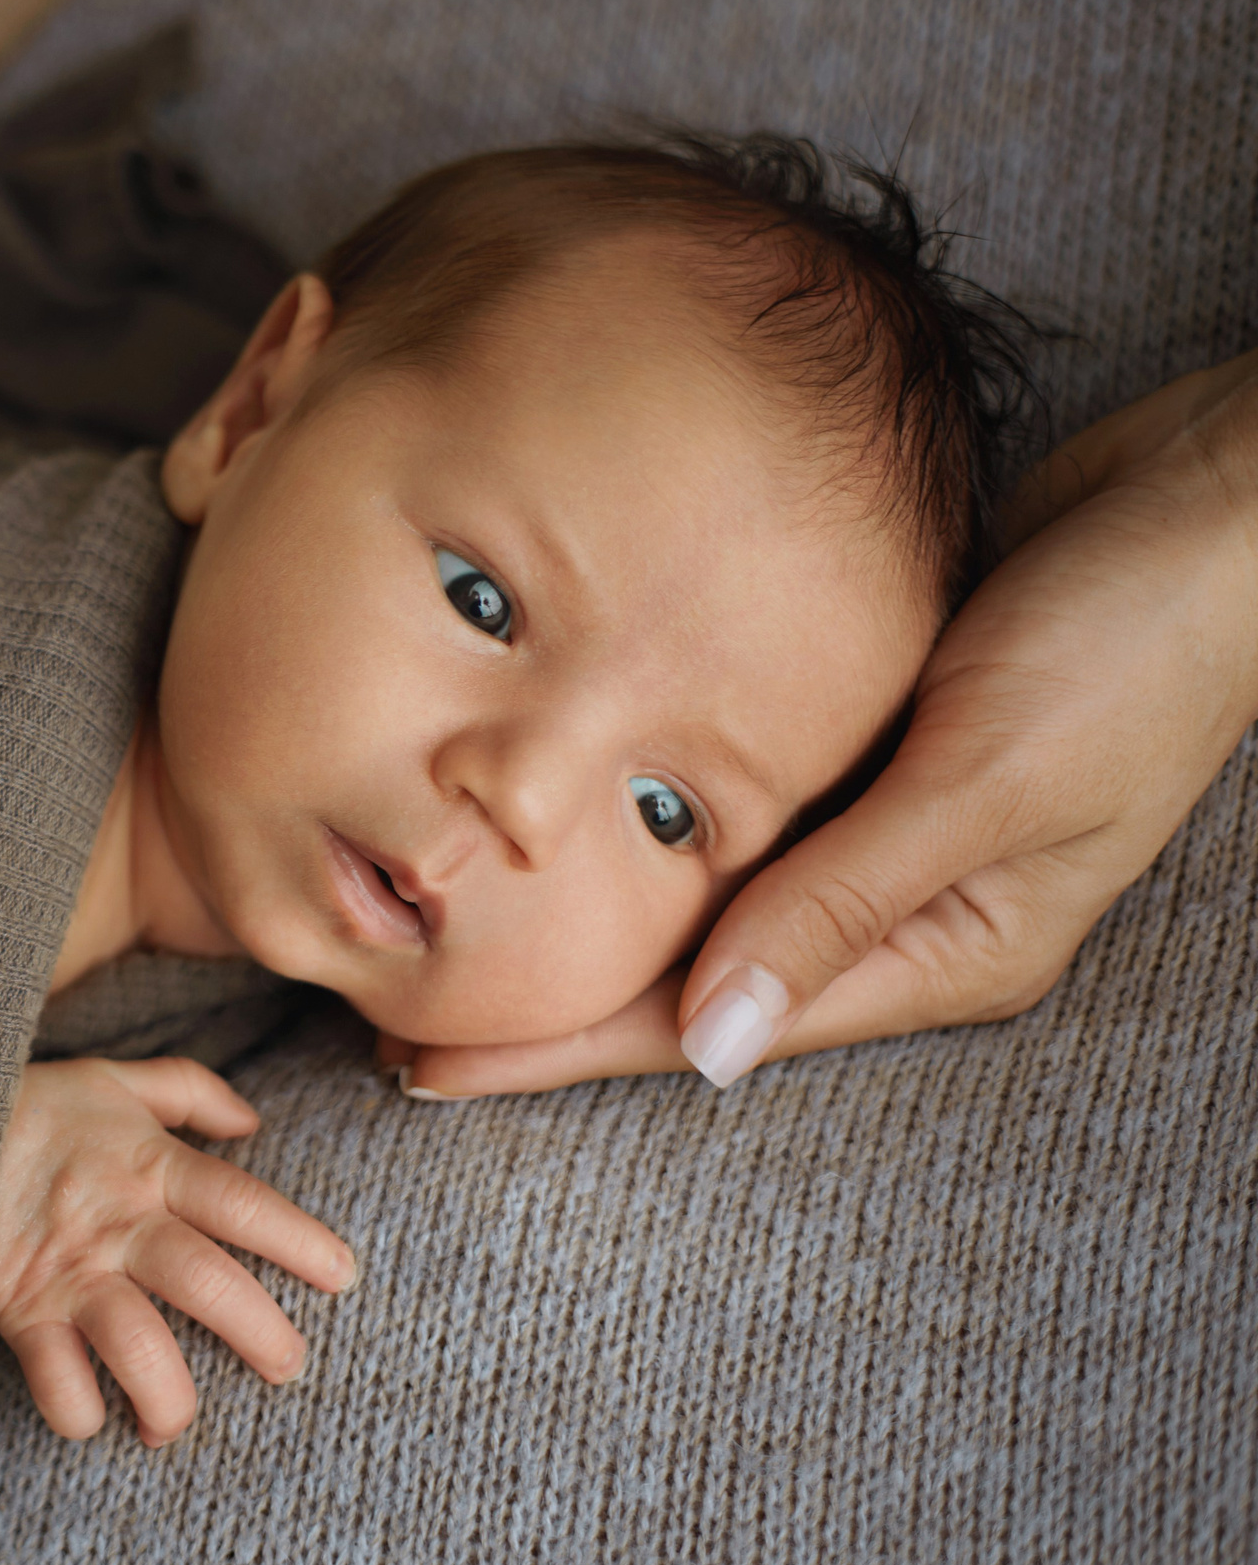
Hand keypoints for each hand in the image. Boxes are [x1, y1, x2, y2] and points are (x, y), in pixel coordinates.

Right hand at [0, 1057, 354, 1445]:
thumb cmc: (33, 1107)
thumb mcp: (114, 1079)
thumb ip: (190, 1091)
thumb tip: (253, 1120)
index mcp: (149, 1164)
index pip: (242, 1203)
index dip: (299, 1240)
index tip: (342, 1276)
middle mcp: (117, 1221)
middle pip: (206, 1282)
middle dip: (262, 1334)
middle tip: (290, 1368)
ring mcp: (68, 1269)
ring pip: (137, 1344)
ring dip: (171, 1397)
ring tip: (178, 1423)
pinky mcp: (19, 1307)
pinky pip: (55, 1376)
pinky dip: (79, 1410)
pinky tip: (97, 1419)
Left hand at [395, 347, 1257, 1096]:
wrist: (1221, 497)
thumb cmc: (1134, 639)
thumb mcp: (985, 779)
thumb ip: (844, 902)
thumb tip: (713, 1045)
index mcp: (940, 950)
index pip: (707, 1022)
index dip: (559, 1045)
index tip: (425, 1067)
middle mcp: (900, 901)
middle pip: (687, 972)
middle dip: (546, 996)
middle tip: (389, 1013)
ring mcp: (882, 820)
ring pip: (699, 890)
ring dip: (582, 909)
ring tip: (443, 924)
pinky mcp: (871, 740)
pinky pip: (735, 803)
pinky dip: (644, 817)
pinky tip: (559, 817)